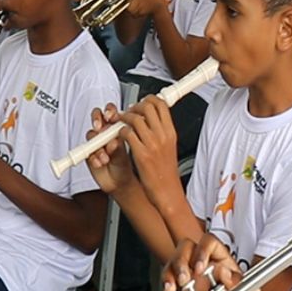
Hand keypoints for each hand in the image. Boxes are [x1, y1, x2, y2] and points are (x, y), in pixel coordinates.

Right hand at [86, 104, 136, 194]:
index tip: (111, 116)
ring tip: (106, 156)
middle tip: (99, 127)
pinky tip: (101, 163)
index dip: (109, 112)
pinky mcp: (89, 154)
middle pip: (97, 118)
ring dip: (98, 145)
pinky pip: (87, 152)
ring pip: (91, 135)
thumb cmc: (129, 164)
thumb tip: (115, 140)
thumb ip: (121, 144)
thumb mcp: (128, 152)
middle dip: (97, 120)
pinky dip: (94, 157)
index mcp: (118, 128)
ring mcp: (97, 143)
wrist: (122, 181)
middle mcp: (106, 133)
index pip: (112, 113)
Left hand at [119, 95, 180, 212]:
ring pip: (135, 118)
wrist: (167, 191)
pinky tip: (121, 137)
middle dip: (135, 106)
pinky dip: (121, 132)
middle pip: (147, 106)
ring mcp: (152, 144)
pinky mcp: (141, 154)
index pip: (161, 105)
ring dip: (125, 119)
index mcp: (171, 132)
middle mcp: (162, 136)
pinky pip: (127, 134)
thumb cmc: (166, 172)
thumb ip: (162, 131)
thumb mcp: (170, 146)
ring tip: (122, 124)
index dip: (149, 99)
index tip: (142, 102)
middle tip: (130, 112)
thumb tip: (153, 119)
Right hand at [155, 234, 241, 290]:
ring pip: (170, 268)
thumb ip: (238, 281)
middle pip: (183, 249)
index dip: (202, 252)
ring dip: (168, 279)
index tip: (199, 266)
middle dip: (181, 263)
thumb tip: (228, 275)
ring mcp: (185, 276)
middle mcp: (198, 261)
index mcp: (217, 255)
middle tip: (184, 279)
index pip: (208, 242)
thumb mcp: (242, 287)